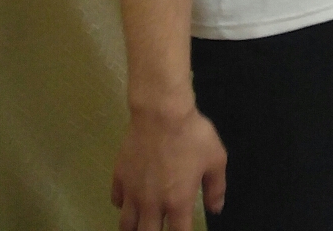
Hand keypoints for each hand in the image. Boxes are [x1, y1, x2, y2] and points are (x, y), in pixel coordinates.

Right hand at [111, 103, 226, 230]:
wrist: (161, 113)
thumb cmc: (192, 135)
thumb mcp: (216, 160)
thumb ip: (216, 188)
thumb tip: (216, 208)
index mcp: (177, 202)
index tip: (183, 230)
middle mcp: (151, 203)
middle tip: (159, 227)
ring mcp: (132, 191)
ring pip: (126, 224)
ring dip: (134, 227)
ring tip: (141, 224)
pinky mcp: (118, 177)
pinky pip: (116, 201)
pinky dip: (123, 205)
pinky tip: (130, 199)